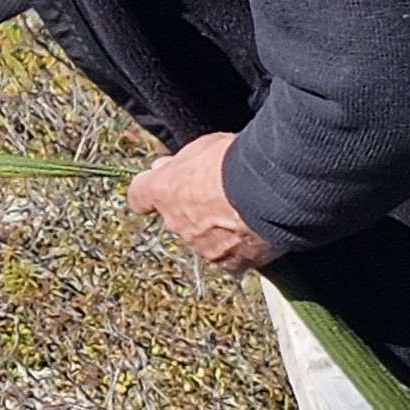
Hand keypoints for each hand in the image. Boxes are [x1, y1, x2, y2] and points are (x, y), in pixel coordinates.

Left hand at [128, 131, 282, 273]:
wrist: (270, 190)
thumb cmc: (235, 160)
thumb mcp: (203, 146)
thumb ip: (181, 163)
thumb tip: (165, 168)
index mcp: (162, 190)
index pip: (139, 196)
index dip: (149, 193)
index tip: (160, 186)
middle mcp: (175, 223)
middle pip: (176, 218)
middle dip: (192, 208)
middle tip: (219, 193)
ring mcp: (201, 246)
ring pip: (203, 239)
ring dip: (217, 228)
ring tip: (245, 212)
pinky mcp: (229, 263)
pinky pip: (230, 256)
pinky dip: (239, 246)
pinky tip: (256, 232)